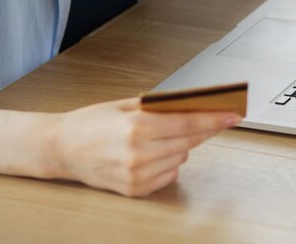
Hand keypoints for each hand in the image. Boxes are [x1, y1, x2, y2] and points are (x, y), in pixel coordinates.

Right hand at [49, 98, 238, 196]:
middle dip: (208, 128)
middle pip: (190, 140)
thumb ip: (160, 106)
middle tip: (222, 119)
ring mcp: (136, 175)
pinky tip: (160, 151)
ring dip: (185, 144)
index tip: (234, 115)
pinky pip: (169, 174)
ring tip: (175, 133)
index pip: (188, 123)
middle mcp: (139, 153)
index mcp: (137, 127)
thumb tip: (192, 105)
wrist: (61, 148)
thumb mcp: (127, 104)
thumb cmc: (92, 122)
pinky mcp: (134, 190)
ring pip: (182, 157)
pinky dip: (171, 162)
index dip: (215, 119)